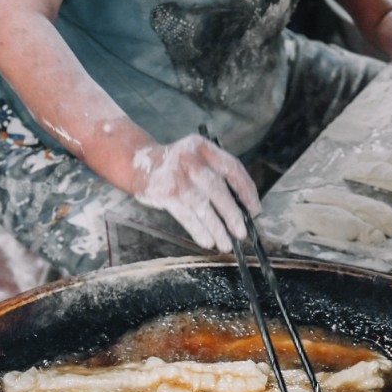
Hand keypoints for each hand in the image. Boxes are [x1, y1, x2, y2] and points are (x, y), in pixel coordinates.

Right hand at [129, 134, 260, 251]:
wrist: (137, 162)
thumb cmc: (175, 165)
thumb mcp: (196, 156)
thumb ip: (216, 173)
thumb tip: (242, 206)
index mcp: (203, 148)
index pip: (232, 168)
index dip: (247, 190)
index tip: (254, 208)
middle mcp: (190, 159)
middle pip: (218, 189)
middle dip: (232, 214)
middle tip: (242, 232)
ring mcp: (176, 177)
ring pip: (202, 206)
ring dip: (217, 228)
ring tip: (226, 244)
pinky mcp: (164, 193)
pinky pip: (186, 215)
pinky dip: (199, 230)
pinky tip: (207, 241)